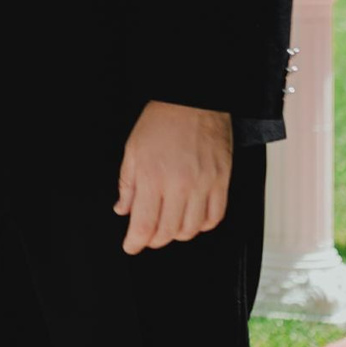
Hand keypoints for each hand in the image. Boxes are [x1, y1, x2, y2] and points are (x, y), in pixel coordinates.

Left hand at [114, 100, 232, 253]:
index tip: (131, 246)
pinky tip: (193, 219)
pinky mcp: (222, 181)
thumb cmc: (161, 121)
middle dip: (154, 240)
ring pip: (192, 229)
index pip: (144, 225)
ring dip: (177, 234)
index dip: (136, 242)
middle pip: (168, 232)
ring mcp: (204, 184)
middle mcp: (180, 184)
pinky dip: (203, 225)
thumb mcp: (133, 150)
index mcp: (153, 177)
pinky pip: (216, 216)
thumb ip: (127, 184)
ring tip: (169, 226)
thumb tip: (123, 209)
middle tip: (147, 236)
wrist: (193, 100)